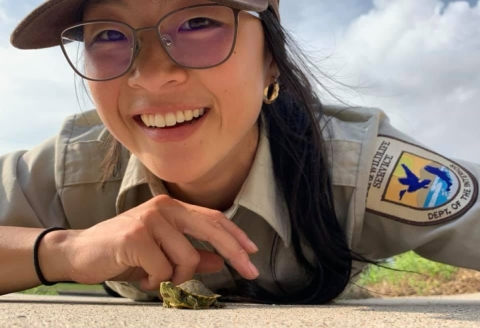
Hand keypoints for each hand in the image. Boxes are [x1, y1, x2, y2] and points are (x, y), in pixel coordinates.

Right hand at [58, 195, 258, 289]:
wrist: (80, 252)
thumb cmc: (123, 252)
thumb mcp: (162, 253)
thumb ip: (192, 254)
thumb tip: (219, 260)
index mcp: (172, 208)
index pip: (212, 218)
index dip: (235, 235)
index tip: (252, 251)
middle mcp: (163, 208)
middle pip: (210, 229)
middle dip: (235, 253)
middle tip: (250, 272)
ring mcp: (149, 219)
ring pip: (186, 258)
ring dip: (174, 276)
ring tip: (153, 275)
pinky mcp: (135, 236)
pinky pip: (162, 269)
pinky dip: (154, 281)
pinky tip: (140, 275)